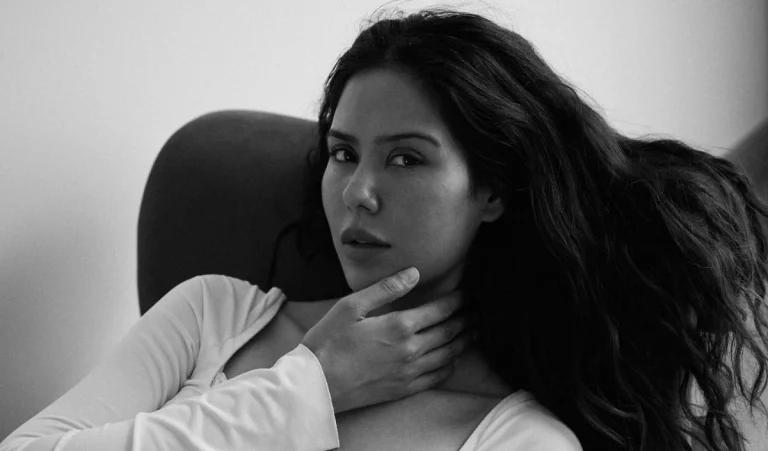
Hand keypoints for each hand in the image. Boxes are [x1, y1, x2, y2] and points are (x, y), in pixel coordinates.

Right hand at [301, 267, 470, 413]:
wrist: (316, 384)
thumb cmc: (328, 341)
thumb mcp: (351, 306)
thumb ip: (386, 289)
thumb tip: (414, 273)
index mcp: (399, 326)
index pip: (440, 310)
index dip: (457, 301)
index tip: (466, 295)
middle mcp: (411, 350)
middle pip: (450, 332)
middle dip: (466, 320)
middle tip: (476, 312)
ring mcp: (409, 372)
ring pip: (448, 355)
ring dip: (464, 342)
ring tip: (473, 332)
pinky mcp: (403, 389)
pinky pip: (436, 378)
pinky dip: (450, 366)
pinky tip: (453, 360)